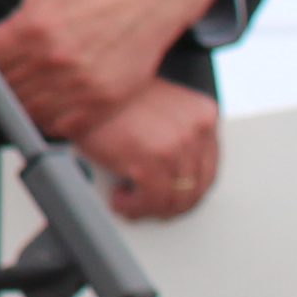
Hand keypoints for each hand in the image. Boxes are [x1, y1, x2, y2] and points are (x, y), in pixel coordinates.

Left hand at [0, 0, 221, 134]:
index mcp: (34, 24)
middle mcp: (54, 58)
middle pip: (4, 84)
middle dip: (4, 75)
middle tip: (18, 65)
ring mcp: (80, 84)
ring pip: (28, 108)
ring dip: (25, 98)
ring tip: (35, 81)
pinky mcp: (103, 102)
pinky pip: (62, 125)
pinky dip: (52, 116)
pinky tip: (55, 97)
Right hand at [74, 77, 222, 220]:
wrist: (88, 87)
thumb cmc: (117, 97)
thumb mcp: (161, 106)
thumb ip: (176, 133)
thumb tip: (172, 173)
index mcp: (203, 114)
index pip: (209, 166)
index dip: (190, 189)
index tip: (177, 197)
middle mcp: (195, 130)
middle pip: (195, 186)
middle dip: (172, 205)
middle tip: (154, 208)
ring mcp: (175, 146)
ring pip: (174, 198)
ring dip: (151, 208)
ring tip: (132, 204)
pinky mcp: (150, 162)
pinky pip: (150, 200)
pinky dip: (135, 207)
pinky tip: (121, 200)